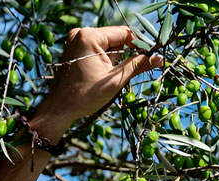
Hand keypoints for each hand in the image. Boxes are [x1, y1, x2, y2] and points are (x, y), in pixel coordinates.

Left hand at [34, 26, 162, 134]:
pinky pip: (97, 50)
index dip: (139, 45)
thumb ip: (137, 65)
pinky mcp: (75, 49)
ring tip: (115, 76)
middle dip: (128, 53)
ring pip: (107, 45)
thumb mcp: (115, 80)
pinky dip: (106, 60)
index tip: (151, 57)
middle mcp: (81, 33)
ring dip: (117, 58)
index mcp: (89, 37)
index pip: (123, 33)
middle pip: (115, 38)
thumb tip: (159, 58)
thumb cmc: (85, 96)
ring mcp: (76, 40)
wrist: (60, 109)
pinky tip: (106, 74)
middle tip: (137, 69)